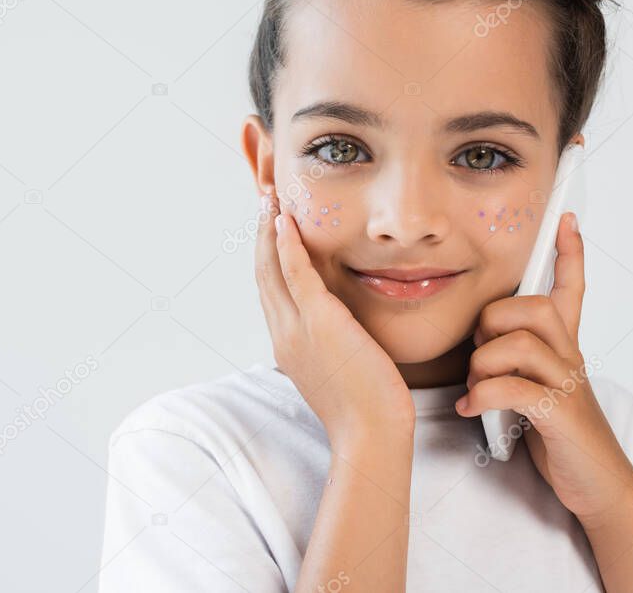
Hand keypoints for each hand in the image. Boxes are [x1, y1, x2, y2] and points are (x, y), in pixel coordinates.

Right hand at [254, 191, 414, 446]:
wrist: (370, 435)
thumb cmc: (366, 408)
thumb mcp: (340, 369)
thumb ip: (333, 343)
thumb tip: (343, 328)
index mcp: (288, 343)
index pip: (270, 289)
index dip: (267, 254)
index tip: (270, 226)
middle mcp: (283, 333)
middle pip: (262, 272)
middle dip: (261, 233)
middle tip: (264, 199)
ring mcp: (297, 328)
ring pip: (271, 267)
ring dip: (269, 229)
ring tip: (270, 197)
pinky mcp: (319, 323)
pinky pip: (295, 275)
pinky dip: (287, 245)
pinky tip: (285, 220)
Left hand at [455, 212, 632, 526]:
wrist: (597, 484)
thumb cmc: (555, 434)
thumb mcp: (534, 387)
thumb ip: (512, 363)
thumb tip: (472, 346)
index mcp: (564, 347)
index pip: (571, 290)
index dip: (570, 254)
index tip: (567, 220)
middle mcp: (570, 357)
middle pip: (533, 308)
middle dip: (492, 324)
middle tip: (480, 357)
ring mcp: (568, 384)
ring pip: (518, 345)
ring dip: (483, 366)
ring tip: (475, 390)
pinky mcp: (561, 414)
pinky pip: (513, 389)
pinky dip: (483, 397)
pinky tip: (472, 409)